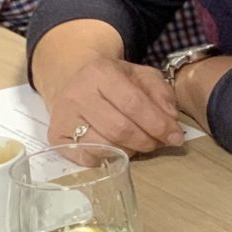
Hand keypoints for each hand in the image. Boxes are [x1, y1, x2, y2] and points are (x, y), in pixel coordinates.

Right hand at [46, 58, 183, 152]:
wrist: (72, 77)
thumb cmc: (112, 78)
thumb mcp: (140, 75)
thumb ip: (161, 94)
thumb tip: (171, 122)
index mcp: (101, 72)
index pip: (134, 103)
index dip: (158, 124)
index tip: (175, 137)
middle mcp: (78, 94)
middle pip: (118, 128)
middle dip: (146, 140)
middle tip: (160, 143)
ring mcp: (63, 117)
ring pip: (103, 145)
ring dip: (129, 151)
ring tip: (141, 145)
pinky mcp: (55, 137)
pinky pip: (86, 158)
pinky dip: (108, 158)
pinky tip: (118, 149)